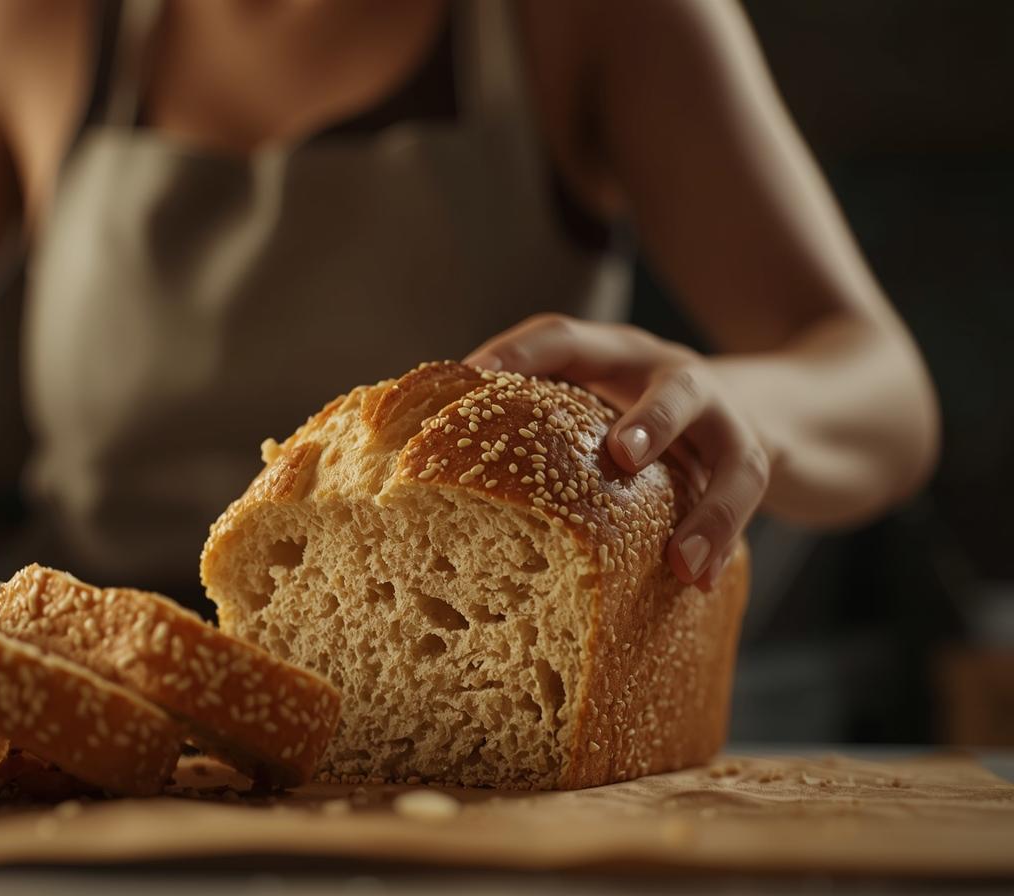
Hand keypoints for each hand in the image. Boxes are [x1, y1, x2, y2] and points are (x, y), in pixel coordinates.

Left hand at [464, 314, 770, 588]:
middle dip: (647, 419)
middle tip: (621, 456)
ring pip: (732, 455)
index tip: (473, 376)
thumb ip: (530, 425)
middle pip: (669, 386)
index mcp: (612, 356)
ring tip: (679, 555)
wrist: (775, 405)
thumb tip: (417, 468)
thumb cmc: (635, 416)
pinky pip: (745, 498)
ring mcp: (720, 415)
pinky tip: (697, 579)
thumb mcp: (588, 402)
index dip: (520, 352)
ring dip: (705, 504)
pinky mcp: (752, 457)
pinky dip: (721, 540)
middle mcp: (668, 374)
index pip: (564, 339)